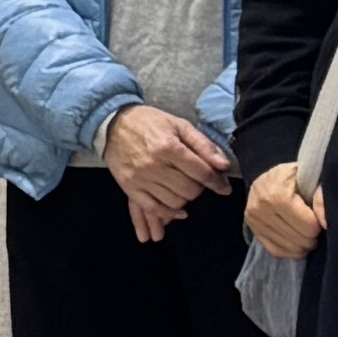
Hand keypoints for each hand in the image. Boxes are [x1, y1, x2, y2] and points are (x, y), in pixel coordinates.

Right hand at [104, 105, 235, 244]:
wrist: (113, 124)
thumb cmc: (149, 122)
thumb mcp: (179, 125)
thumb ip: (203, 145)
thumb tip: (224, 166)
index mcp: (169, 147)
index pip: (201, 172)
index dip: (217, 182)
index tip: (224, 188)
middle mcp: (154, 165)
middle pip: (190, 190)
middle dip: (200, 188)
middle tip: (198, 182)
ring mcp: (140, 178)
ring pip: (174, 202)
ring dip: (185, 199)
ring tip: (184, 189)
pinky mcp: (129, 187)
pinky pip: (153, 209)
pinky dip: (169, 214)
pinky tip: (179, 212)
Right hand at [243, 161, 325, 262]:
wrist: (269, 177)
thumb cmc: (295, 176)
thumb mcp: (311, 177)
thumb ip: (321, 196)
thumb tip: (325, 222)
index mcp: (276, 194)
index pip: (308, 226)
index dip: (319, 224)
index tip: (319, 216)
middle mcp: (261, 209)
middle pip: (299, 239)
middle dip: (312, 236)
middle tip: (314, 226)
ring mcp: (254, 221)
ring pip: (288, 247)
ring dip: (302, 245)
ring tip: (307, 234)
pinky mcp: (252, 230)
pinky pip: (276, 250)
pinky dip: (290, 251)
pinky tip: (297, 243)